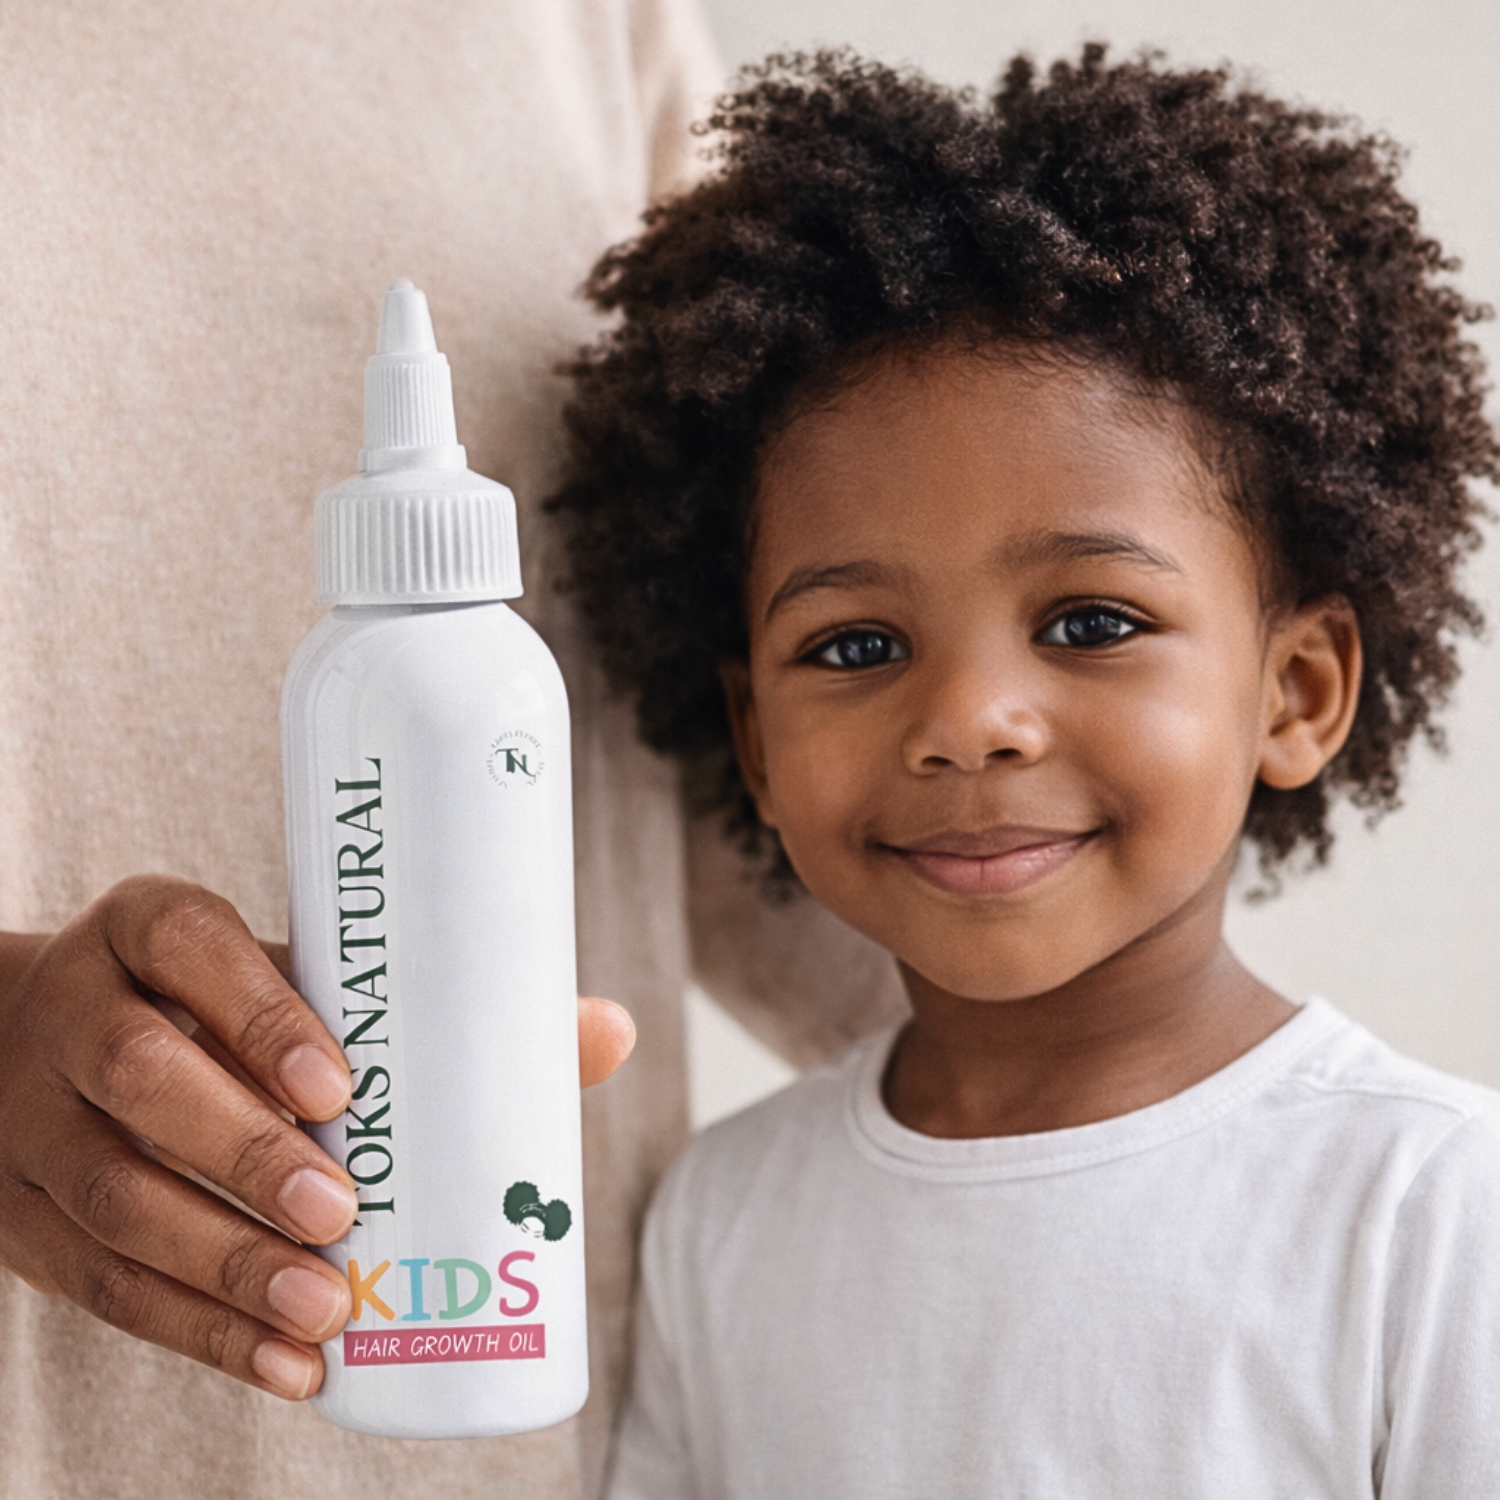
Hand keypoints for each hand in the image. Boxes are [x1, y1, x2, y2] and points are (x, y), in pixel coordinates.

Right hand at [0, 876, 634, 1400]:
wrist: (33, 1044)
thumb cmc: (211, 1009)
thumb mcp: (288, 980)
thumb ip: (425, 1007)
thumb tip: (608, 1031)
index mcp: (151, 930)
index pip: (194, 945)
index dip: (260, 1014)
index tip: (340, 1085)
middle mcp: (75, 1013)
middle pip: (141, 1077)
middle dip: (244, 1151)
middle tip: (343, 1210)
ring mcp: (30, 1119)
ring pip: (115, 1194)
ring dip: (224, 1263)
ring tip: (327, 1309)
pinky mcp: (21, 1219)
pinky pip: (101, 1286)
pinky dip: (199, 1333)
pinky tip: (285, 1366)